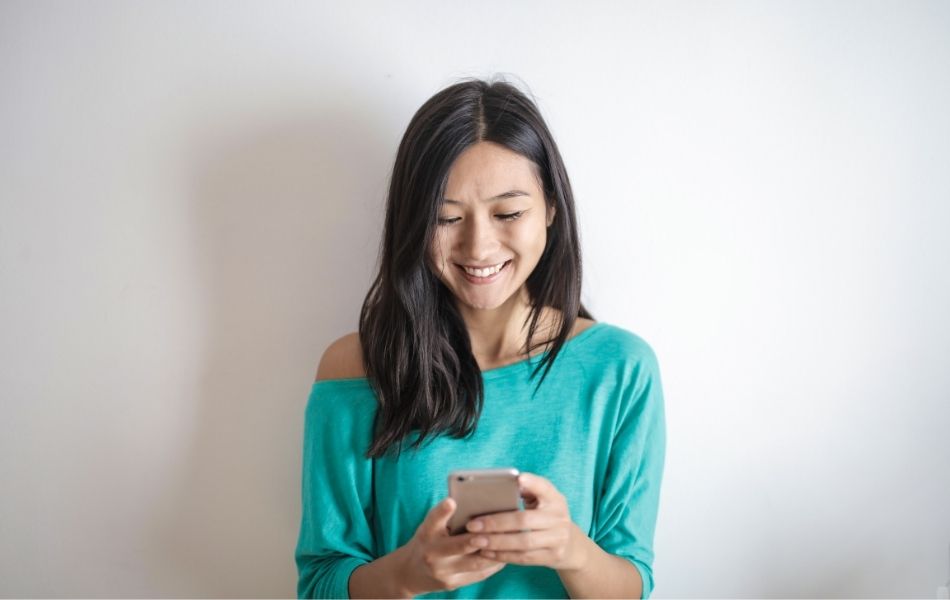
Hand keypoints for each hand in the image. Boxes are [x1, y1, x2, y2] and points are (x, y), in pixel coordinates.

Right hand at [398, 497, 506, 594]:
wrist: (410, 572)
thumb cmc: (427, 541)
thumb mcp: (430, 526)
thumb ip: (446, 516)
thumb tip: (475, 502)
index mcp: (426, 533)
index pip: (433, 520)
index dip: (442, 511)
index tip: (452, 501)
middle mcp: (432, 554)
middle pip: (458, 546)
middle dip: (478, 540)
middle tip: (495, 531)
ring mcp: (443, 572)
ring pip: (474, 563)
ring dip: (493, 553)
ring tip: (509, 542)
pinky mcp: (453, 584)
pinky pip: (478, 574)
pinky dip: (493, 564)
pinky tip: (505, 555)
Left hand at [465, 472, 587, 569]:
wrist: (571, 545)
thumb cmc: (546, 516)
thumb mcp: (542, 501)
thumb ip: (525, 492)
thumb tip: (495, 488)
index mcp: (554, 498)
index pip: (544, 487)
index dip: (532, 483)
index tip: (517, 478)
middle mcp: (559, 517)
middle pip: (524, 520)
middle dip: (496, 523)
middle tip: (472, 525)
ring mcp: (558, 538)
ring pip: (523, 542)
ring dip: (496, 542)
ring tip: (475, 541)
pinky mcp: (553, 556)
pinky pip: (524, 557)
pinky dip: (503, 555)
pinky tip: (486, 552)